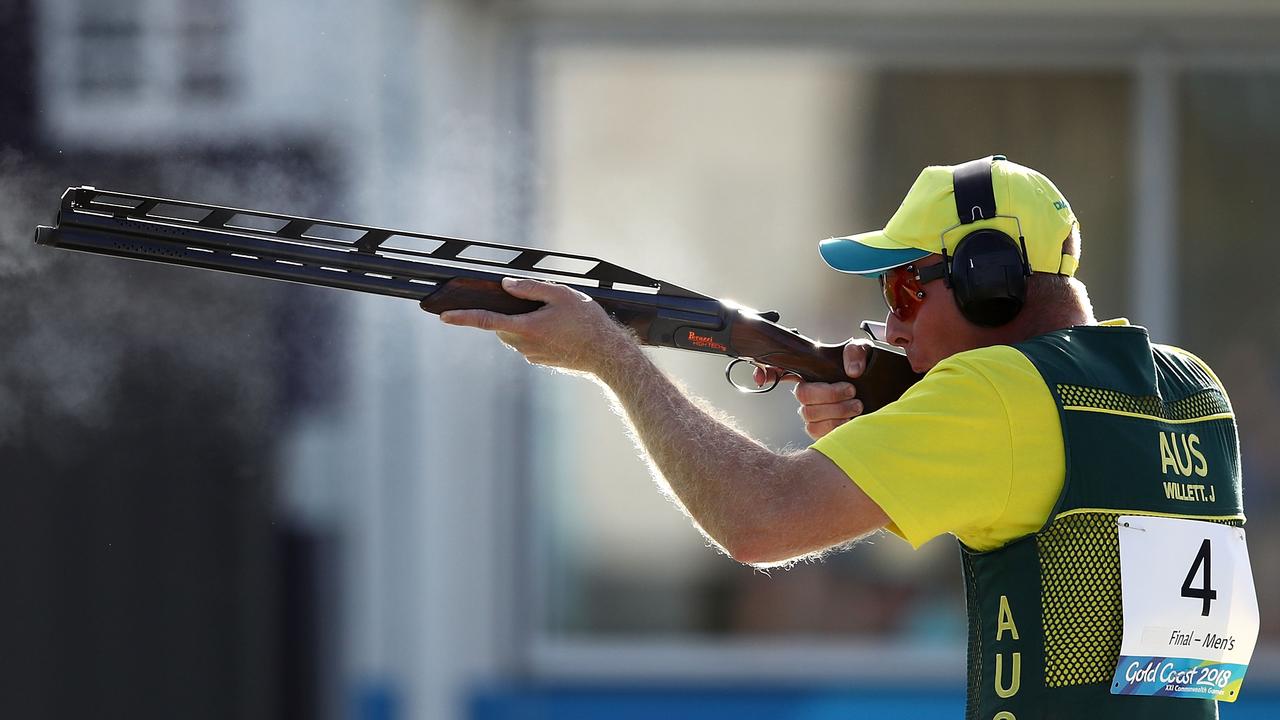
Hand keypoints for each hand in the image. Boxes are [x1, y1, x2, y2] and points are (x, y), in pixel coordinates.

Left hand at [438, 277, 634, 373]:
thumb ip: (530, 288)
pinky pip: (530, 343)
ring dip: (526, 323)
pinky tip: (561, 329)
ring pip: (517, 334)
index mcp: (525, 327)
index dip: (462, 317)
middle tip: (538, 303)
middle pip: (503, 325)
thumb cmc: (587, 322)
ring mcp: (532, 356)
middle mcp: (524, 345)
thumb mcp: (561, 294)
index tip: (443, 317)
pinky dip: (538, 333)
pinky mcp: (541, 361)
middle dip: (510, 312)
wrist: (607, 355)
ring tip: (558, 317)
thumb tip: (506, 285)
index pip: (486, 321)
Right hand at [762, 339, 871, 440]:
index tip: (762, 378)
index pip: (779, 370)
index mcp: (810, 372)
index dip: (766, 373)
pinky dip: (837, 426)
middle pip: (802, 395)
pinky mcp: (820, 431)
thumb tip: (852, 371)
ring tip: (857, 406)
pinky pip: (818, 431)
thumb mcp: (864, 352)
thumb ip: (855, 352)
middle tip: (852, 392)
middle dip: (829, 394)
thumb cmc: (867, 372)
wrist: (882, 396)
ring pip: (811, 414)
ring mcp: (812, 412)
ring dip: (837, 411)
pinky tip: (852, 421)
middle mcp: (807, 392)